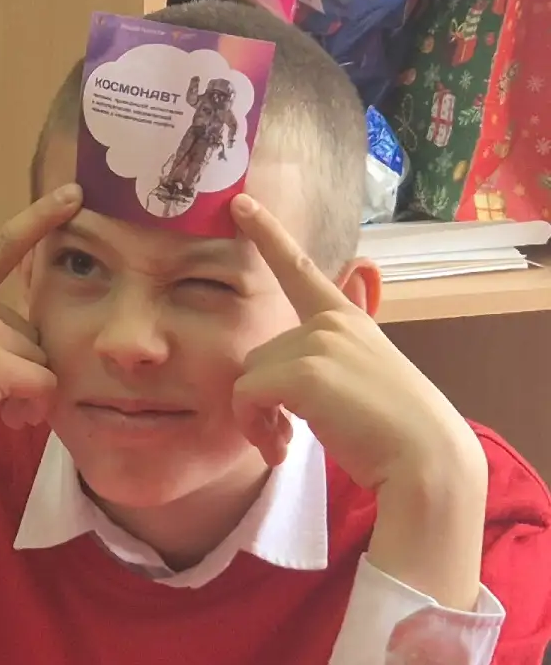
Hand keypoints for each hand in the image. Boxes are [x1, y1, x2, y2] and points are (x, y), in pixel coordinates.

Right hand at [0, 184, 80, 542]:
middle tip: (1, 401)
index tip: (73, 193)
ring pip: (39, 359)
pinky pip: (45, 384)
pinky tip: (12, 418)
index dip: (39, 218)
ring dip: (27, 391)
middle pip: (27, 330)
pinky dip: (35, 407)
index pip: (1, 245)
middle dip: (20, 365)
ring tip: (2, 415)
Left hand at [231, 194, 485, 608]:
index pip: (301, 271)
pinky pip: (246, 395)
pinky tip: (281, 450)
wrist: (424, 461)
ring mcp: (320, 341)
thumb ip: (329, 354)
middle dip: (261, 399)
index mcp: (347, 321)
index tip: (241, 202)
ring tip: (285, 445)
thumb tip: (316, 325)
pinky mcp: (304, 369)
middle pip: (257, 354)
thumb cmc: (391, 432)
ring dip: (257, 418)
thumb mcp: (361, 377)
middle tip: (283, 436)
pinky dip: (253, 427)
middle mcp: (332, 322)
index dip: (269, 235)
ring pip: (248, 377)